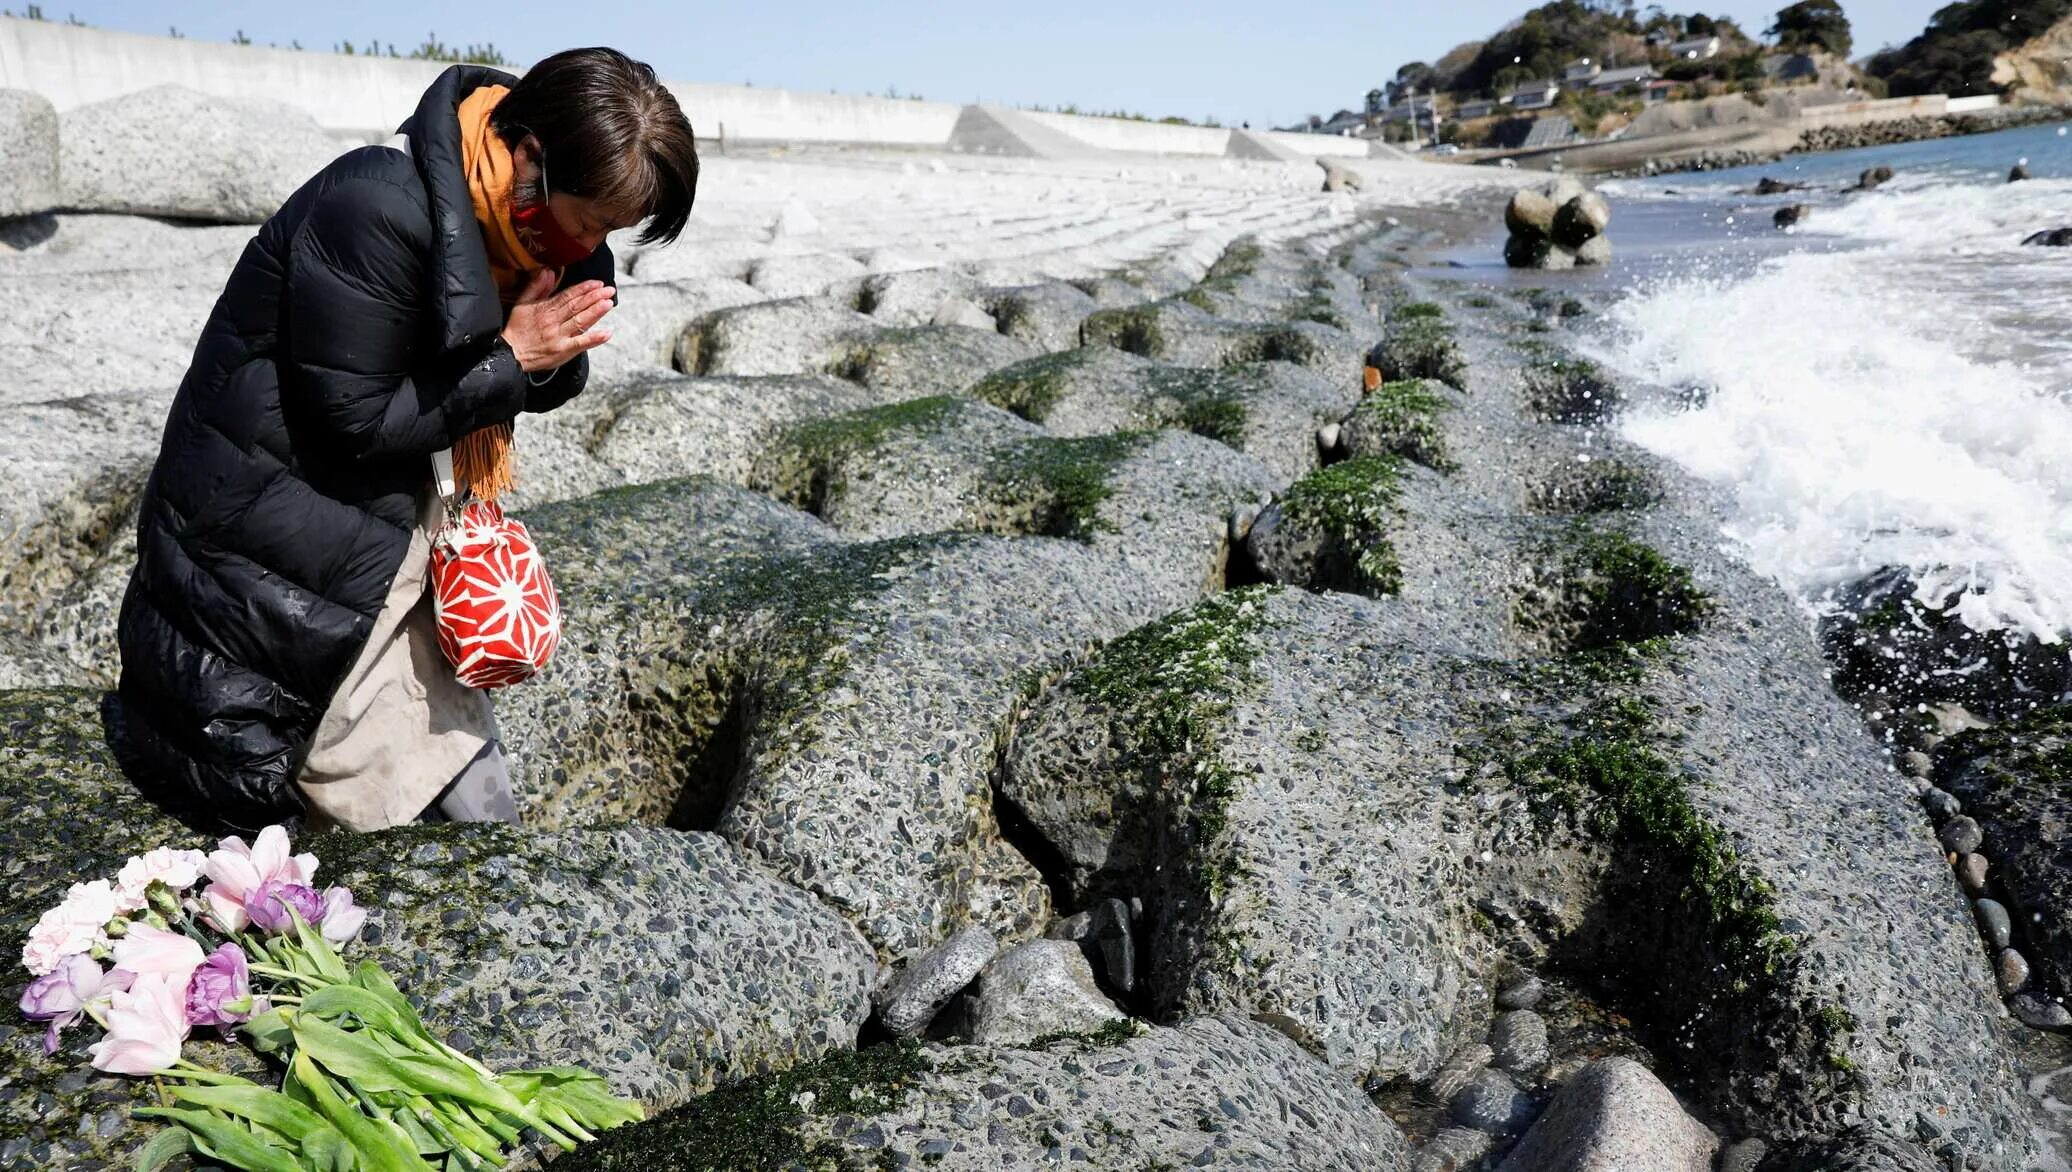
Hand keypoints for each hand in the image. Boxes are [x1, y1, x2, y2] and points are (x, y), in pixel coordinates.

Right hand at [501, 268, 615, 372]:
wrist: (509, 354)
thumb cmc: (517, 329)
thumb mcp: (522, 304)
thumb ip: (536, 287)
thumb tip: (548, 271)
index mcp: (546, 309)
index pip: (568, 296)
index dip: (583, 289)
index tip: (597, 283)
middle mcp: (554, 321)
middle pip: (577, 306)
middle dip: (594, 297)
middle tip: (609, 290)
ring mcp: (559, 336)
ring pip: (581, 321)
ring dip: (596, 312)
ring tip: (609, 303)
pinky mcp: (562, 351)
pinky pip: (580, 343)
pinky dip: (594, 338)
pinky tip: (606, 333)